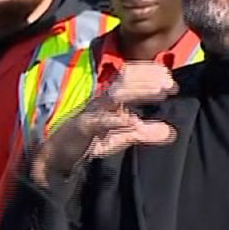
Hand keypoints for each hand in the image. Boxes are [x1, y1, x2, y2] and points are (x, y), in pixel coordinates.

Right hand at [31, 62, 178, 186]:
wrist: (58, 156)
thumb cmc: (89, 140)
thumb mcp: (121, 137)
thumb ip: (144, 133)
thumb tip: (170, 131)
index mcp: (110, 100)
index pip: (129, 76)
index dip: (149, 73)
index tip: (170, 80)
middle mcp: (101, 101)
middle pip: (124, 80)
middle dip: (147, 78)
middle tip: (169, 83)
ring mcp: (91, 113)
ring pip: (114, 95)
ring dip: (138, 90)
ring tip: (159, 91)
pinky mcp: (82, 128)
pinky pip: (98, 121)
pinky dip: (115, 120)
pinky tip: (131, 120)